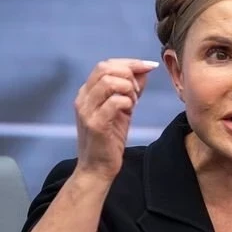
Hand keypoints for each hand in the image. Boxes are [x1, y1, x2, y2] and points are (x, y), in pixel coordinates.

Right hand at [74, 58, 158, 180]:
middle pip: (105, 68)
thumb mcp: (122, 110)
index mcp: (87, 92)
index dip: (129, 62)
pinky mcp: (95, 124)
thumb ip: (130, 90)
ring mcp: (87, 110)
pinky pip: (114, 102)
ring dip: (128, 88)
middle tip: (138, 91)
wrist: (97, 168)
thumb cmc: (109, 140)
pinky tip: (129, 110)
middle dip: (129, 73)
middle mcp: (83, 98)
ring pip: (109, 82)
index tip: (148, 66)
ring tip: (133, 103)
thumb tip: (143, 70)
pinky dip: (127, 101)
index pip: (105, 65)